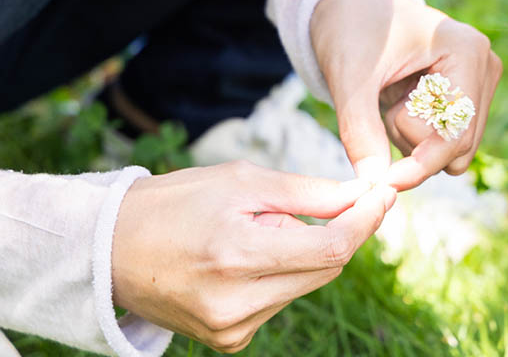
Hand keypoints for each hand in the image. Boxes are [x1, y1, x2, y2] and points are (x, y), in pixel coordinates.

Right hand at [111, 161, 394, 352]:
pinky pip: (281, 300)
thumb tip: (364, 194)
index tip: (386, 193)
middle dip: (344, 230)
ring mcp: (232, 329)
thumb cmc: (178, 201)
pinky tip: (252, 253)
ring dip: (309, 250)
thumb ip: (309, 192)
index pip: (332, 248)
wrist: (109, 249)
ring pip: (306, 284)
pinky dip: (285, 272)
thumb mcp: (244, 180)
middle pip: (326, 268)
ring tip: (267, 225)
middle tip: (345, 196)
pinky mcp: (228, 340)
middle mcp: (238, 303)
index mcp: (239, 256)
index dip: (367, 219)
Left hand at [310, 0, 501, 189]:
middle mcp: (485, 63)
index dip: (422, 162)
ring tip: (393, 100)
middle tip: (384, 109)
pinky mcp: (471, 92)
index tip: (386, 183)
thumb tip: (373, 183)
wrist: (352, 2)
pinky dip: (420, 135)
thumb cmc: (351, 27)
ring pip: (456, 148)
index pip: (456, 130)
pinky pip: (450, 139)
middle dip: (415, 143)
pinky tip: (402, 103)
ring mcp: (481, 78)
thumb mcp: (349, 76)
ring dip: (416, 141)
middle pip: (460, 145)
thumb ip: (360, 128)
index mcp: (466, 50)